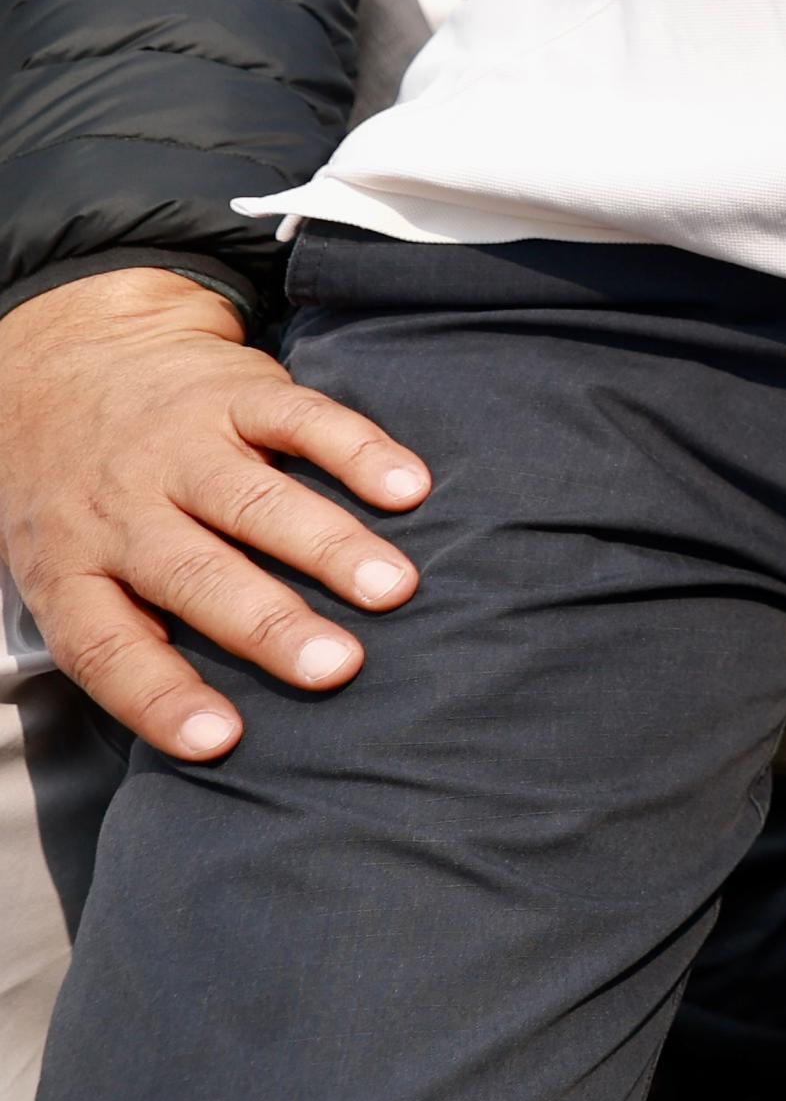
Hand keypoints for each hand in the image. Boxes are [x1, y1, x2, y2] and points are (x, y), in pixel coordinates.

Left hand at [0, 268, 430, 759]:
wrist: (74, 360)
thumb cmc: (83, 492)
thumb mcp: (62, 560)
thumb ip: (127, 622)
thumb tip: (219, 721)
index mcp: (71, 566)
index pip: (107, 646)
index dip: (159, 696)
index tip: (220, 740)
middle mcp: (121, 509)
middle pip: (193, 575)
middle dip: (267, 624)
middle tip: (336, 667)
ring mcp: (178, 446)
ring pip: (253, 500)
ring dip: (328, 545)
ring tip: (393, 587)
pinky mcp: (233, 391)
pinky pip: (299, 418)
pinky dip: (357, 451)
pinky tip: (408, 486)